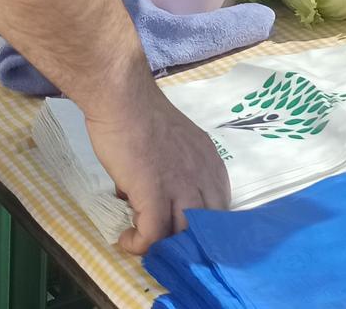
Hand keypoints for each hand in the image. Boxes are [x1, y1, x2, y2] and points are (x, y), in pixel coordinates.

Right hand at [81, 76, 230, 254]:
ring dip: (163, 244)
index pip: (221, 206)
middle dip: (186, 238)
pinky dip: (140, 245)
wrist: (124, 100)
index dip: (201, 223)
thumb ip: (170, 171)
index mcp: (210, 162)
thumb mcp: (172, 146)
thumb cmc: (141, 117)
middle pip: (207, 225)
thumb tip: (145, 197)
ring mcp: (180, 184)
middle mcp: (202, 175)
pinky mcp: (153, 191)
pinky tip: (127, 239)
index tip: (178, 226)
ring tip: (142, 238)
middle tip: (160, 237)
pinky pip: (153, 234)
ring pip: (183, 233)